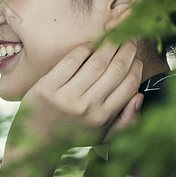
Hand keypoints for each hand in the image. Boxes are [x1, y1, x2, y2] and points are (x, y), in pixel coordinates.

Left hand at [18, 39, 142, 146]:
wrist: (36, 139)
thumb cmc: (72, 135)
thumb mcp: (102, 136)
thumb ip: (125, 121)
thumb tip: (139, 96)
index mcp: (102, 117)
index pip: (129, 85)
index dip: (136, 67)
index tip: (136, 58)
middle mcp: (86, 106)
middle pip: (115, 70)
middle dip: (126, 51)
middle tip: (129, 40)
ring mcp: (67, 96)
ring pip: (96, 62)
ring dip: (109, 45)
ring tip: (114, 37)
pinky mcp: (48, 86)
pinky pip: (71, 60)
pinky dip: (84, 49)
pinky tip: (90, 44)